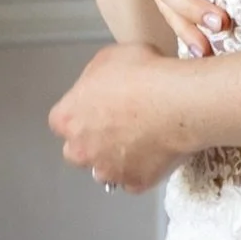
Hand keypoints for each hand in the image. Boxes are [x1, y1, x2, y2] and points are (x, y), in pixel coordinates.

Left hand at [48, 44, 187, 193]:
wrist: (178, 101)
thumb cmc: (145, 76)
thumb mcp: (110, 57)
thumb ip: (95, 76)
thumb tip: (103, 84)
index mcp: (68, 116)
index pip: (62, 120)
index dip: (82, 112)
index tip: (100, 104)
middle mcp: (80, 149)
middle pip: (79, 149)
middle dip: (94, 141)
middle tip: (121, 123)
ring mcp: (107, 170)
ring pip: (106, 169)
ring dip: (117, 157)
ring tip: (144, 138)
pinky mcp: (135, 182)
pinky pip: (136, 179)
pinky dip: (144, 168)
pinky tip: (159, 150)